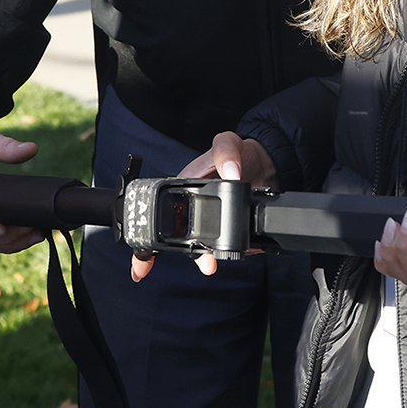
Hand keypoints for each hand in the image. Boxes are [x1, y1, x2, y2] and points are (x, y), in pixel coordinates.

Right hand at [132, 133, 276, 281]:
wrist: (262, 161)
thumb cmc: (237, 151)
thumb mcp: (227, 143)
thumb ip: (225, 152)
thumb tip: (231, 173)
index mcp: (183, 190)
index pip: (164, 215)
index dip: (152, 242)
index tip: (144, 264)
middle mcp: (194, 208)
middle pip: (182, 239)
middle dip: (189, 255)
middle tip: (203, 263)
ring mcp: (212, 220)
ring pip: (204, 247)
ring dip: (211, 257)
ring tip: (216, 263)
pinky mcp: (232, 228)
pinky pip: (230, 245)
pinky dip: (238, 249)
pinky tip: (245, 248)